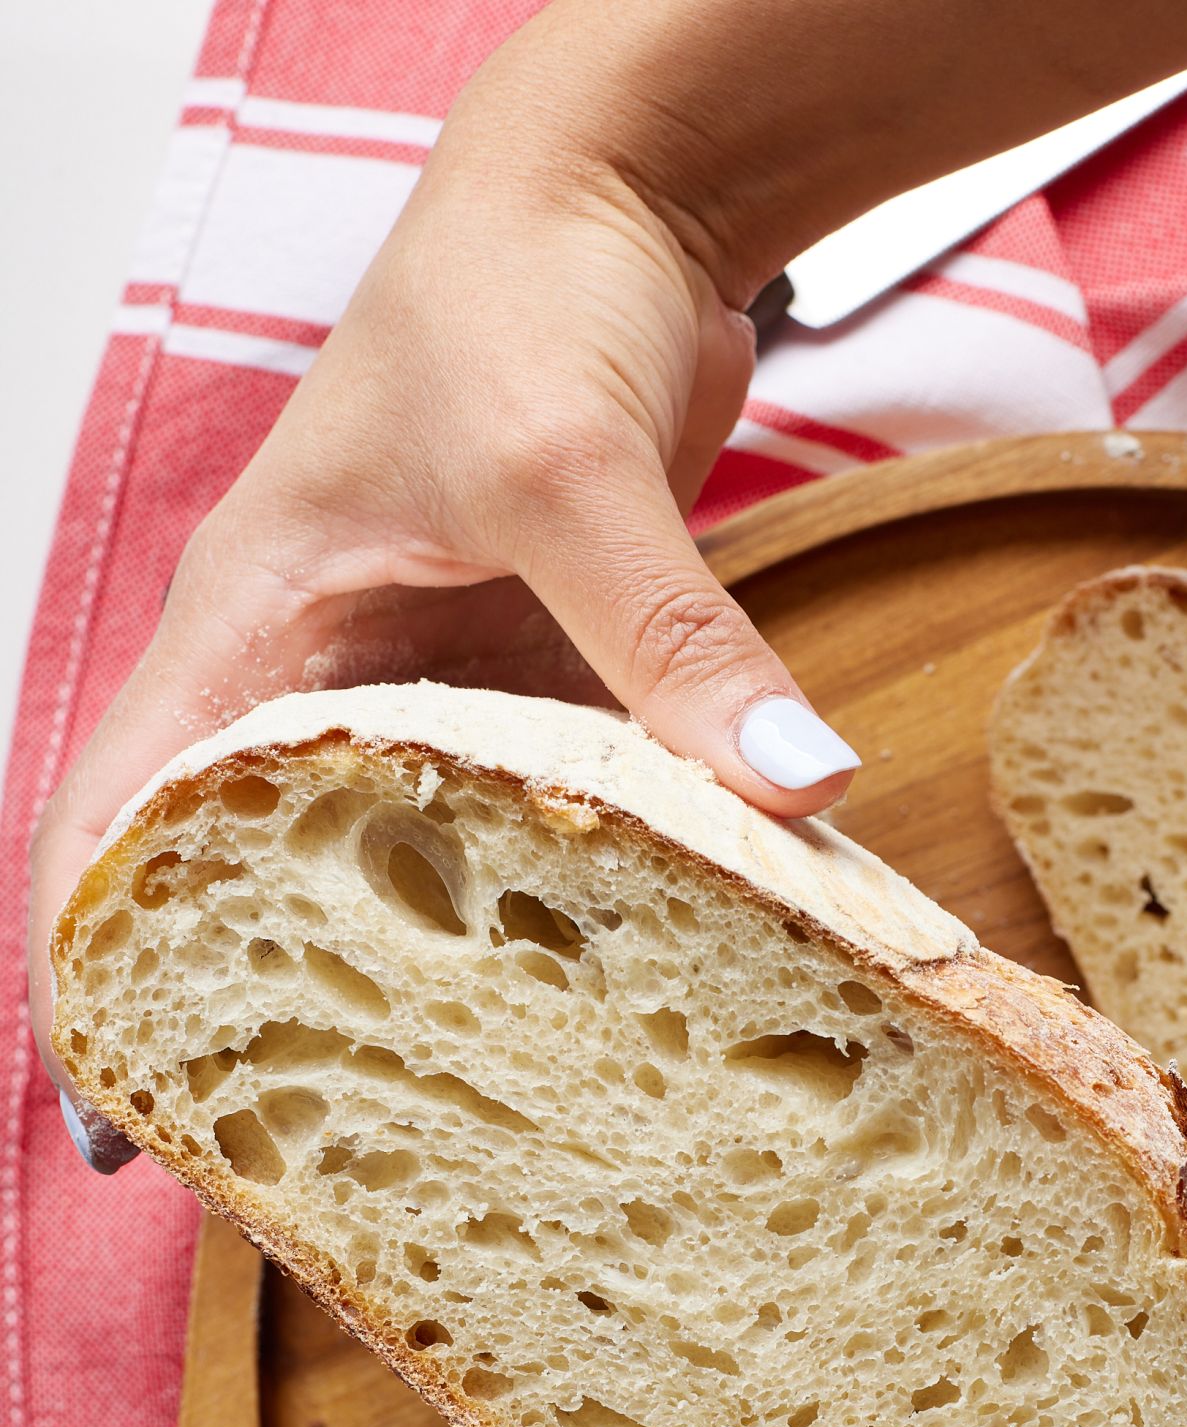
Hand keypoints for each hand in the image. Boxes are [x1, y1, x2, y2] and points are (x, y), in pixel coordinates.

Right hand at [30, 0, 1186, 1157]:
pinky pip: (526, 819)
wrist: (620, 191)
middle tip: (317, 1174)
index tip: (121, 1126)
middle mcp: (317, 671)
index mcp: (248, 629)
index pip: (116, 824)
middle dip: (265, 1021)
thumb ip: (665, 641)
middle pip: (247, 880)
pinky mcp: (524, 675)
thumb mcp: (570, 471)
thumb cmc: (525, 285)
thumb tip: (791, 798)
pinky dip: (561, 902)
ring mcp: (422, 680)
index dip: (95, 981)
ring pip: (397, 865)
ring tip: (471, 1128)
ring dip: (427, 982)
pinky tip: (621, 986)